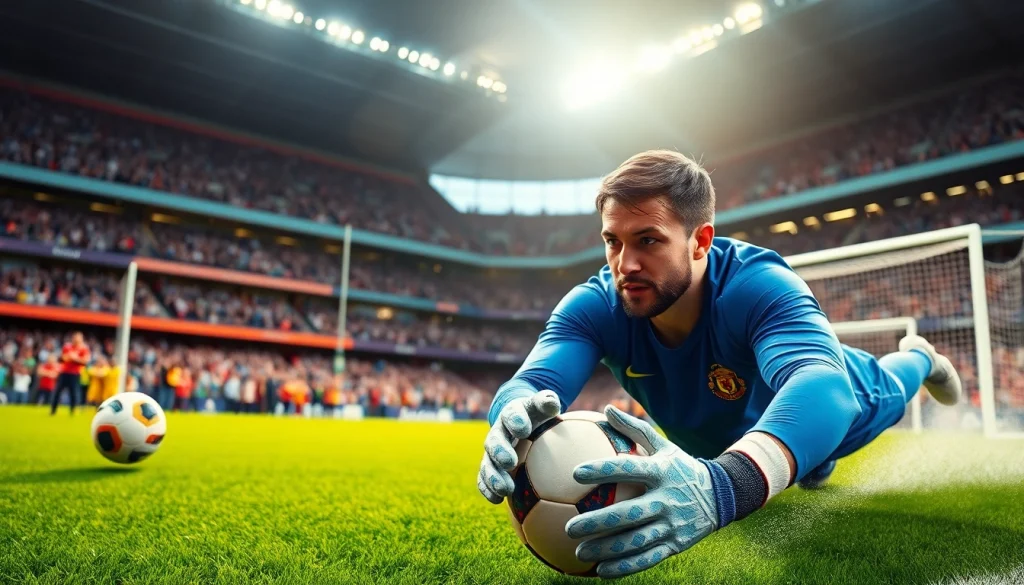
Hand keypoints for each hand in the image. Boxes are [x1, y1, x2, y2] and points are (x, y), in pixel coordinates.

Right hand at [477, 390, 559, 503]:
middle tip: (510, 462)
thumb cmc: (536, 414)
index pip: (511, 414)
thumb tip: (553, 402)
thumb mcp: (543, 405)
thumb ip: (547, 401)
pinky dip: (488, 489)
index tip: (524, 430)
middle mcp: (498, 432)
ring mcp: (491, 450)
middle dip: (500, 451)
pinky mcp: (490, 465)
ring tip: (505, 489)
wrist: (518, 419)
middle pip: (495, 441)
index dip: (516, 421)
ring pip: (488, 463)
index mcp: (511, 414)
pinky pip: (484, 478)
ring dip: (494, 476)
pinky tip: (496, 500)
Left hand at [566, 405, 718, 577]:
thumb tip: (607, 408)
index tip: (575, 473)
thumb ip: (634, 428)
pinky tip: (601, 571)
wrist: (722, 495)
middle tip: (569, 527)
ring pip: (636, 540)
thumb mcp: (663, 444)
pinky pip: (648, 558)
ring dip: (606, 549)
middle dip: (597, 522)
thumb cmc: (681, 467)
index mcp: (661, 471)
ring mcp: (672, 524)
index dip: (602, 470)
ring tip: (579, 552)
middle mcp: (666, 499)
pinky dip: (625, 567)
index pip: (628, 468)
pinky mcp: (676, 544)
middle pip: (628, 513)